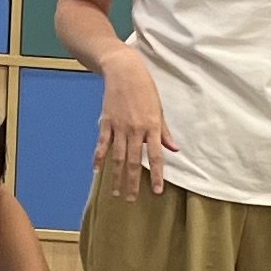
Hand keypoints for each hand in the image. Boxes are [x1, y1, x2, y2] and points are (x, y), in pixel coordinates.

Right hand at [95, 55, 172, 195]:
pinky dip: (99, 157)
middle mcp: (136, 129)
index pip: (155, 156)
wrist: (124, 70)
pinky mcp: (107, 121)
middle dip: (132, 182)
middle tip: (130, 199)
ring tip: (114, 192)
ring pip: (117, 157)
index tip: (156, 191)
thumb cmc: (145, 89)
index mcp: (152, 127)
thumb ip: (164, 131)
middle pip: (133, 161)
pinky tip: (97, 170)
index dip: (156, 175)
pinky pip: (103, 143)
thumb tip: (174, 149)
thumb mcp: (159, 108)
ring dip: (116, 176)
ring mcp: (120, 126)